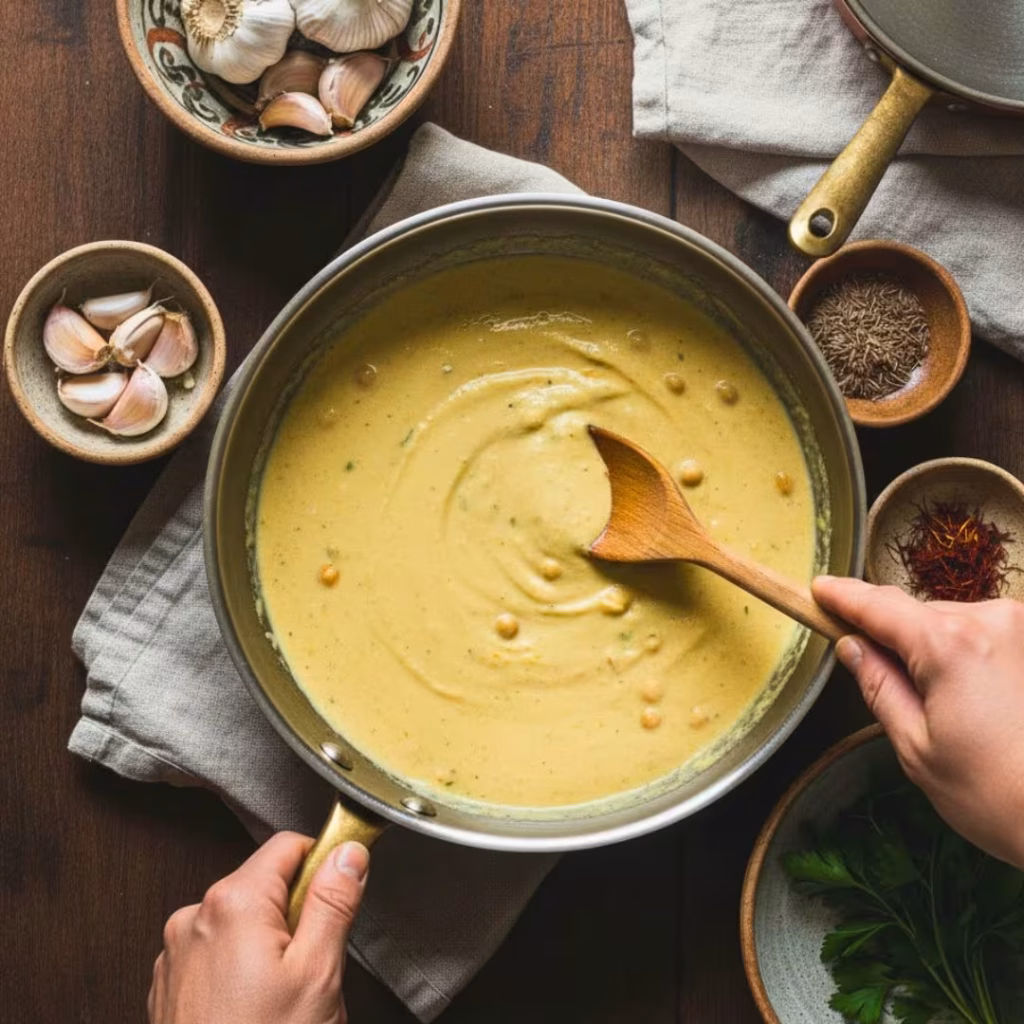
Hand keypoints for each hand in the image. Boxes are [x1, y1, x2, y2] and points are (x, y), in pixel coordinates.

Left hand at [148, 833, 368, 1023]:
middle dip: (296, 916)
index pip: (289, 846)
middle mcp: (194, 919)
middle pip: (265, 886)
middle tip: (313, 969)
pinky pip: (216, 955)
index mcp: (232, 903)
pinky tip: (253, 1012)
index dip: (323, 865)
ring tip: (282, 1001)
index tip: (341, 892)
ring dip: (268, 947)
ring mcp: (176, 955)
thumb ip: (333, 902)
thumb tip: (347, 854)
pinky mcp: (169, 987)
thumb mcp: (318, 974)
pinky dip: (239, 971)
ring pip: (242, 924)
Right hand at [814, 576, 1023, 868]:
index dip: (844, 597)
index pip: (879, 607)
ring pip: (955, 624)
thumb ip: (879, 686)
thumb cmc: (996, 796)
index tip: (820, 588)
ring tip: (949, 708)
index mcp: (949, 644)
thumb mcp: (916, 747)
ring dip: (937, 648)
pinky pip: (988, 636)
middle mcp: (992, 620)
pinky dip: (970, 655)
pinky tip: (980, 703)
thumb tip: (852, 647)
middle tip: (887, 684)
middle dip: (896, 639)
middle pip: (919, 615)